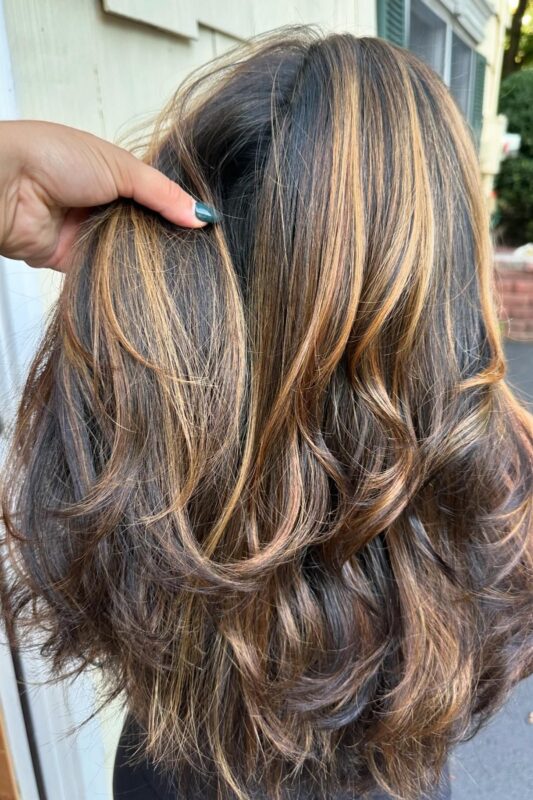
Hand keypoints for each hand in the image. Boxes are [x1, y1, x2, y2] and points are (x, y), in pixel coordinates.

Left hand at [0, 120, 217, 271]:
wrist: (6, 186)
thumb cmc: (55, 158)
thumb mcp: (121, 167)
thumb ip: (163, 194)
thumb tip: (202, 216)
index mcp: (111, 173)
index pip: (155, 196)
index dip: (177, 210)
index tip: (205, 226)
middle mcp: (101, 204)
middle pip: (144, 227)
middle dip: (165, 237)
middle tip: (197, 251)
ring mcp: (88, 233)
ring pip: (128, 253)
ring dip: (145, 259)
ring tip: (179, 266)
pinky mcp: (75, 261)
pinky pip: (107, 273)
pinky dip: (122, 276)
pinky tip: (149, 282)